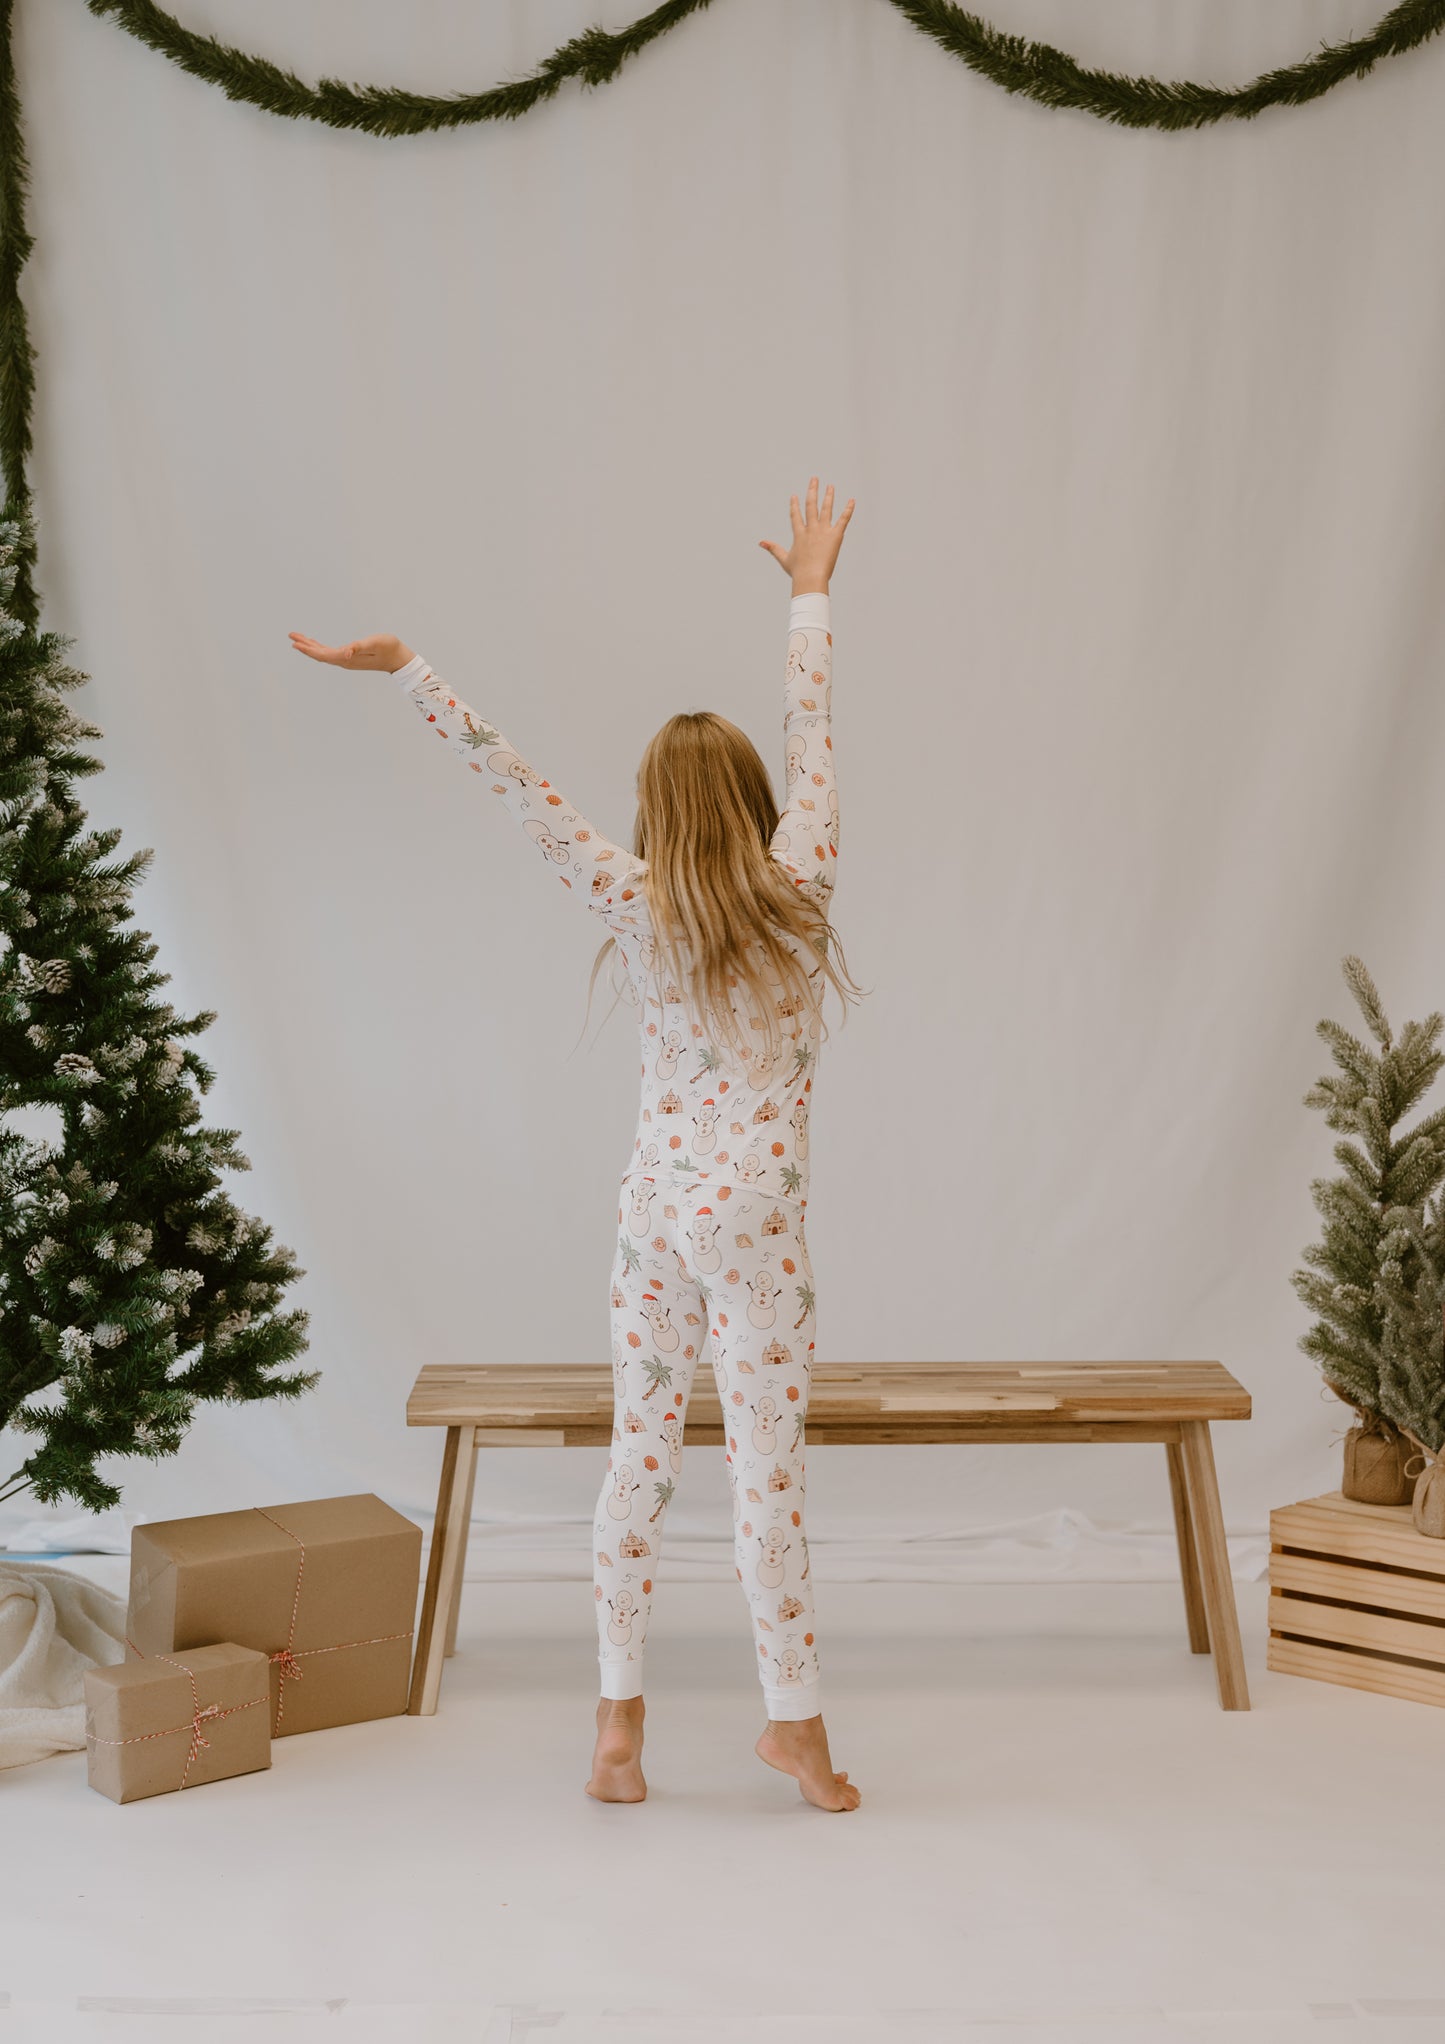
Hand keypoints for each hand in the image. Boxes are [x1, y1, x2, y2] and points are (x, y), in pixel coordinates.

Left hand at [288, 630, 414, 672]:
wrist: (398, 658)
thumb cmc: (389, 648)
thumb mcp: (375, 643)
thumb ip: (359, 647)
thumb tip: (345, 652)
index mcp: (348, 658)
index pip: (323, 655)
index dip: (308, 649)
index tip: (295, 643)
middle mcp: (345, 661)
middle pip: (320, 655)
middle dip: (304, 646)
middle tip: (291, 636)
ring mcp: (347, 660)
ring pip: (323, 654)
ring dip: (310, 647)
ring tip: (297, 639)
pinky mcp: (350, 657)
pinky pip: (330, 653)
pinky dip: (319, 648)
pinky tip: (314, 645)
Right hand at [758, 477, 854, 594]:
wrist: (811, 577)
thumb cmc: (798, 572)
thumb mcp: (784, 559)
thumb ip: (773, 548)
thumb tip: (761, 542)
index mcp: (799, 534)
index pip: (796, 516)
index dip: (794, 506)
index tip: (794, 496)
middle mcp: (811, 529)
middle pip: (811, 505)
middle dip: (812, 491)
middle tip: (814, 479)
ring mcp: (823, 531)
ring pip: (826, 509)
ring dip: (828, 496)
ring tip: (830, 486)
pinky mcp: (835, 535)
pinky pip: (843, 519)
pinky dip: (848, 510)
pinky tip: (852, 501)